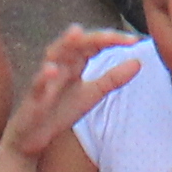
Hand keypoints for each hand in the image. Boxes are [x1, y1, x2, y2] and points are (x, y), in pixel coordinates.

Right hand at [7, 25, 150, 158]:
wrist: (32, 137)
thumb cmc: (60, 110)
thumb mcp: (92, 94)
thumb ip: (113, 79)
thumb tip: (139, 62)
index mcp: (74, 63)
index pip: (94, 44)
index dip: (111, 39)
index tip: (134, 41)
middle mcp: (59, 65)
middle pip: (75, 44)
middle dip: (93, 37)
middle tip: (112, 35)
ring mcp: (45, 80)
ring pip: (52, 56)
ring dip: (63, 44)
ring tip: (76, 34)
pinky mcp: (33, 98)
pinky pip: (37, 85)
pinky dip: (43, 77)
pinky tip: (51, 71)